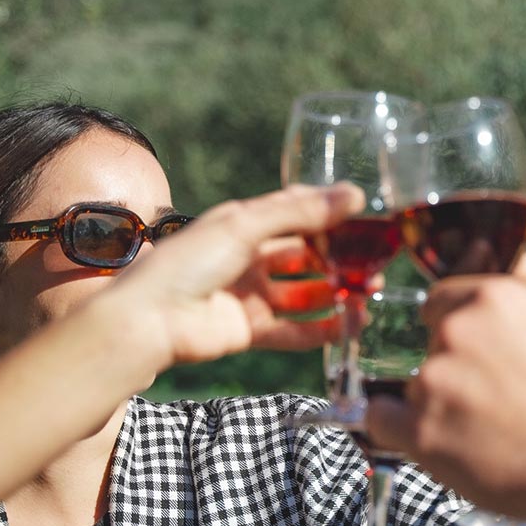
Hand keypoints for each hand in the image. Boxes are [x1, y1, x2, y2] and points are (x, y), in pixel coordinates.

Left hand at [112, 184, 363, 368]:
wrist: (152, 319)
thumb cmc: (189, 262)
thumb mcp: (244, 226)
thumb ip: (298, 213)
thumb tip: (351, 195)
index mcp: (243, 224)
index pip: (294, 212)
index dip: (328, 213)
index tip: (366, 215)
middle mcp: (248, 258)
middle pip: (304, 254)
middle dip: (338, 256)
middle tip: (374, 260)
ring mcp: (249, 295)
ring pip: (303, 293)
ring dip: (336, 293)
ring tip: (370, 292)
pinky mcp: (249, 330)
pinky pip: (293, 330)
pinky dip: (322, 329)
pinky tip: (350, 325)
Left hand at [366, 276, 525, 523]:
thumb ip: (505, 327)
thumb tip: (470, 333)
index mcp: (494, 296)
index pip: (441, 303)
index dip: (453, 330)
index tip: (465, 352)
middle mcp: (457, 328)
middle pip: (430, 347)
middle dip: (451, 371)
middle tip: (486, 404)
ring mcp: (436, 377)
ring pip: (415, 386)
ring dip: (438, 407)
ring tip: (482, 434)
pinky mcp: (422, 427)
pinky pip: (380, 418)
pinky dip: (397, 429)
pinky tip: (428, 440)